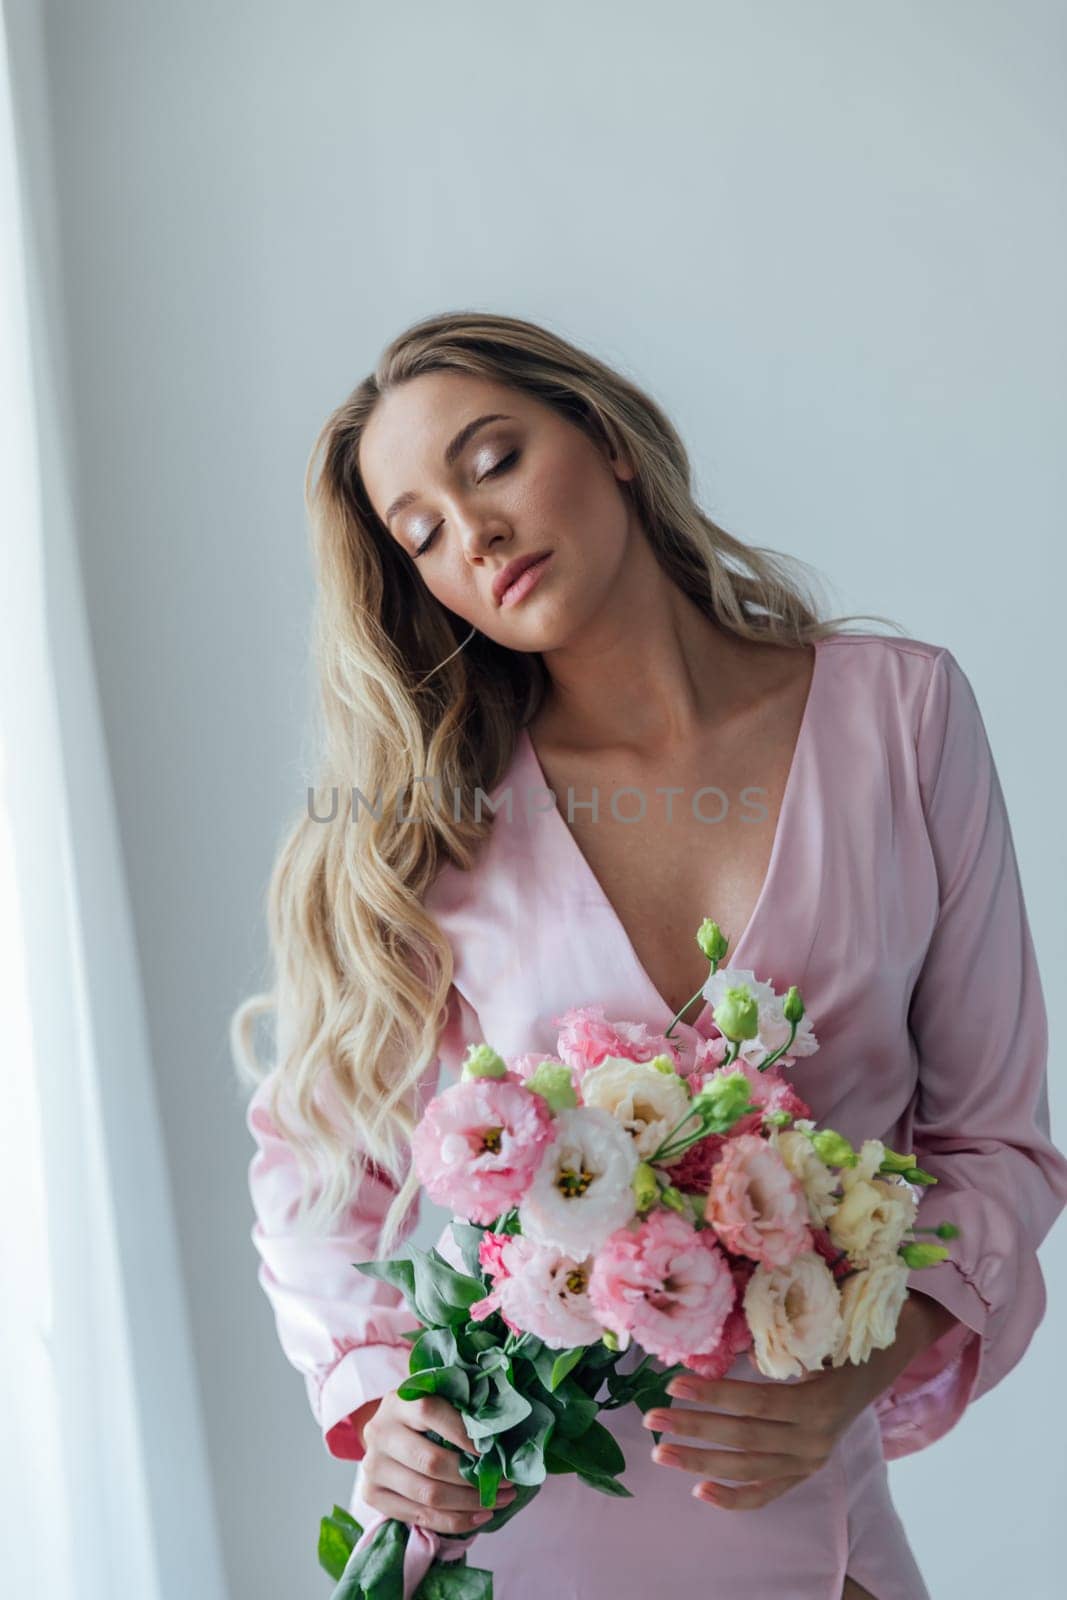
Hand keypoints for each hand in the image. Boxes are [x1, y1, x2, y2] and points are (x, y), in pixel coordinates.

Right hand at [361, 1390, 516, 1534]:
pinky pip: (419, 1517)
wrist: (387, 1432)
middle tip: (506, 1483)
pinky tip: (479, 1516)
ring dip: (470, 1503)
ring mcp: (372, 1466)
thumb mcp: (437, 1400)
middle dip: (474, 1478)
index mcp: (398, 1401)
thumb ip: (460, 1409)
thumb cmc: (423, 1415)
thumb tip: (501, 1434)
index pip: (430, 1412)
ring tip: (500, 1501)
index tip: (493, 1450)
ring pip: (428, 1494)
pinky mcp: (372, 1494)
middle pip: (431, 1462)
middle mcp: (380, 1432)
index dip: (464, 1433)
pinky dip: (455, 1521)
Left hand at [643, 1294, 960, 1511]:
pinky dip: (734, 1497)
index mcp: (819, 1404)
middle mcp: (815, 1441)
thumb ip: (782, 1336)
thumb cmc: (841, 1335)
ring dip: (701, 1462)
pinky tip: (699, 1491)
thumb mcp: (818, 1330)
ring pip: (748, 1469)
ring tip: (660, 1452)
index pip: (756, 1403)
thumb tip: (732, 1329)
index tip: (673, 1385)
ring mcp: (810, 1461)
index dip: (713, 1396)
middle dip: (695, 1429)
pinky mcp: (804, 1472)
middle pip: (745, 1439)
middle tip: (652, 1417)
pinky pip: (767, 1492)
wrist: (880, 1362)